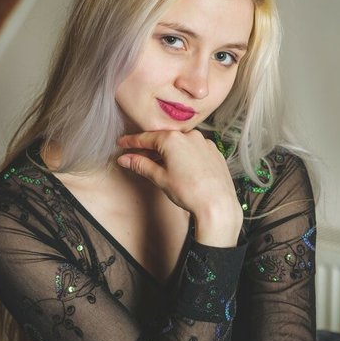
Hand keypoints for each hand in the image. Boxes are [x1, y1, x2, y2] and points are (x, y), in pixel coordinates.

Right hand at [117, 130, 242, 245]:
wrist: (217, 204)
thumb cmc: (190, 192)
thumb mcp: (160, 178)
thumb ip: (141, 165)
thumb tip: (125, 159)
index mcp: (173, 139)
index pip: (146, 138)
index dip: (131, 141)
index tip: (122, 143)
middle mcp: (190, 136)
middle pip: (163, 139)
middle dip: (149, 148)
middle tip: (136, 157)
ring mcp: (204, 143)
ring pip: (180, 144)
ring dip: (167, 152)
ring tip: (157, 165)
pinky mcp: (214, 152)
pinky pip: (194, 149)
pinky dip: (183, 155)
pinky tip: (180, 167)